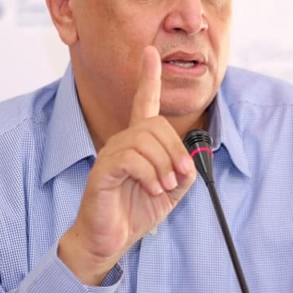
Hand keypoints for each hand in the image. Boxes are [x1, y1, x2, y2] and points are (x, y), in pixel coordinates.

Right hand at [58, 46, 196, 284]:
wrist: (109, 239)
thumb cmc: (135, 211)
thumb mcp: (171, 190)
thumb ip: (183, 170)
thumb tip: (190, 159)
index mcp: (138, 143)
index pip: (144, 102)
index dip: (148, 77)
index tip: (151, 53)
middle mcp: (122, 142)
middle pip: (156, 125)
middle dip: (176, 150)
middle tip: (180, 177)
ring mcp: (110, 154)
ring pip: (145, 140)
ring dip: (164, 166)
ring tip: (164, 186)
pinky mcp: (102, 170)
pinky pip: (131, 158)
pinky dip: (150, 174)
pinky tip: (153, 188)